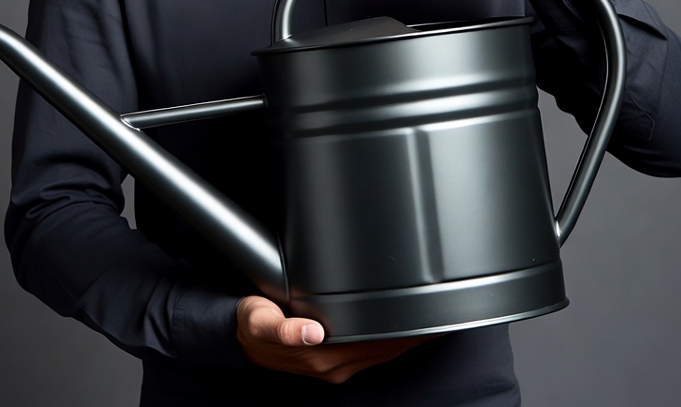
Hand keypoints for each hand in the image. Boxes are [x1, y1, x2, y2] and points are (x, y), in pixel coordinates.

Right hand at [236, 296, 423, 383]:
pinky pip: (370, 354)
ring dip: (403, 341)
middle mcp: (333, 364)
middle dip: (410, 336)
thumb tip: (311, 332)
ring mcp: (335, 365)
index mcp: (321, 354)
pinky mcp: (333, 362)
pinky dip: (389, 344)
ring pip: (380, 354)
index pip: (373, 344)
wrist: (242, 340)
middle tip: (438, 314)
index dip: (401, 333)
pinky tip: (400, 334)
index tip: (425, 319)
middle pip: (383, 350)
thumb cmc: (255, 324)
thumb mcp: (261, 321)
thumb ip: (283, 328)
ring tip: (428, 323)